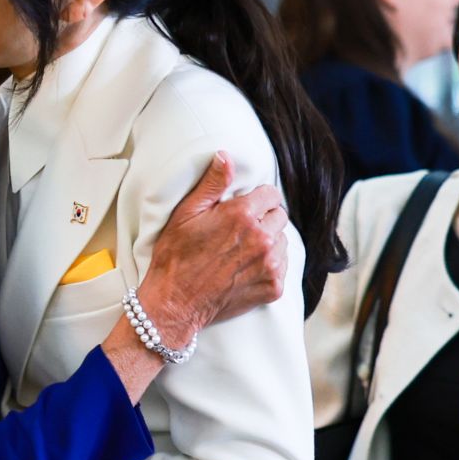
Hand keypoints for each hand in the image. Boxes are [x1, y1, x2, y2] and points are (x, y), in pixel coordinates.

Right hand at [135, 155, 289, 344]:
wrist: (174, 303)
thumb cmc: (175, 257)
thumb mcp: (186, 213)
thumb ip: (212, 183)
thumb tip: (226, 156)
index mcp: (243, 215)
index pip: (272, 195)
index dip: (258, 199)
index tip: (246, 207)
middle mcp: (262, 238)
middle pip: (280, 217)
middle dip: (265, 219)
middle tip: (241, 231)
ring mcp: (270, 265)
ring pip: (283, 242)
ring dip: (269, 243)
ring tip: (244, 251)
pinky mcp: (273, 287)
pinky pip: (283, 267)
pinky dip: (270, 266)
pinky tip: (248, 269)